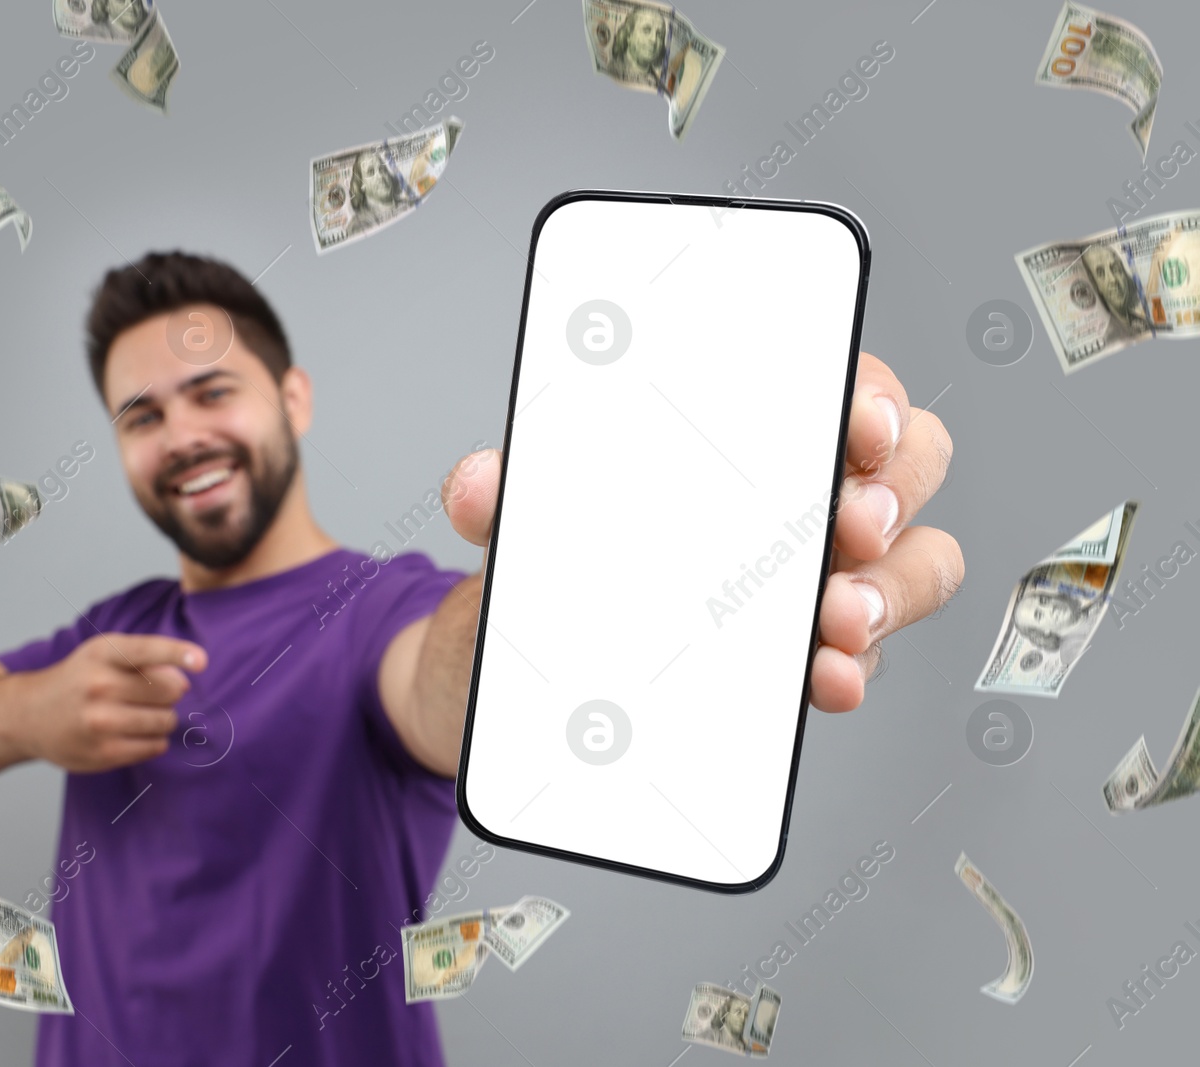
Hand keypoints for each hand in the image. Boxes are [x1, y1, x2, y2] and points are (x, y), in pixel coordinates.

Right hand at [10, 634, 207, 772]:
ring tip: (141, 713)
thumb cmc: (79, 679)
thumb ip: (144, 658)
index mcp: (101, 654)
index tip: (200, 661)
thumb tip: (184, 680)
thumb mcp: (101, 654)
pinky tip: (135, 732)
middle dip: (171, 692)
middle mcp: (98, 686)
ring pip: (166, 721)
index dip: (177, 653)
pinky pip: (155, 746)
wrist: (30, 715)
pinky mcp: (103, 753)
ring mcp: (100, 722)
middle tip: (152, 694)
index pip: (145, 650)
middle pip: (169, 690)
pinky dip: (155, 739)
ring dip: (165, 717)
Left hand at [439, 350, 961, 713]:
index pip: (839, 381)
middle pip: (906, 467)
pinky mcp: (804, 655)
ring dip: (891, 587)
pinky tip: (823, 677)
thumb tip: (477, 483)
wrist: (529, 672)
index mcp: (747, 434)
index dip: (869, 391)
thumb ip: (502, 492)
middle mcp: (800, 496)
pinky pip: (861, 656)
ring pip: (910, 563)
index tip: (857, 418)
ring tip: (836, 616)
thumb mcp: (526, 518)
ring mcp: (814, 576)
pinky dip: (852, 668)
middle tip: (848, 523)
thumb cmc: (561, 561)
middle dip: (893, 490)